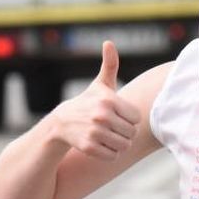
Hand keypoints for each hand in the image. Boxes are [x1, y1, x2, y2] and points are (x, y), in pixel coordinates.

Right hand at [48, 41, 138, 158]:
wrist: (62, 122)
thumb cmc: (87, 102)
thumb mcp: (100, 84)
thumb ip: (110, 65)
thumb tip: (108, 43)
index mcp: (109, 100)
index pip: (136, 118)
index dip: (129, 118)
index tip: (117, 115)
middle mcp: (102, 116)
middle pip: (131, 133)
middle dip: (124, 133)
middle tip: (112, 128)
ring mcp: (94, 133)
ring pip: (124, 146)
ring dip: (118, 144)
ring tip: (107, 136)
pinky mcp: (89, 147)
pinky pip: (113, 156)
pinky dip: (109, 153)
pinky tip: (100, 144)